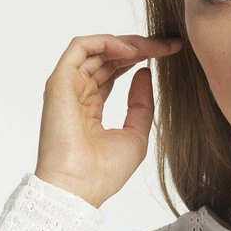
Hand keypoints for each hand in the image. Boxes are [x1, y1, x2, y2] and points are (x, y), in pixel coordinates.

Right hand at [36, 33, 182, 207]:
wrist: (80, 187)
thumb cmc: (103, 171)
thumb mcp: (135, 135)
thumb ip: (141, 104)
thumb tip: (144, 73)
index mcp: (91, 106)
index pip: (115, 71)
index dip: (141, 58)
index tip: (171, 53)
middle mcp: (77, 92)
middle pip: (108, 57)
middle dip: (140, 47)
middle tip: (169, 45)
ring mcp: (67, 86)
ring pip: (97, 49)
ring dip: (128, 44)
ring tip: (155, 47)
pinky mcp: (60, 81)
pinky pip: (81, 47)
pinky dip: (107, 43)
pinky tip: (133, 52)